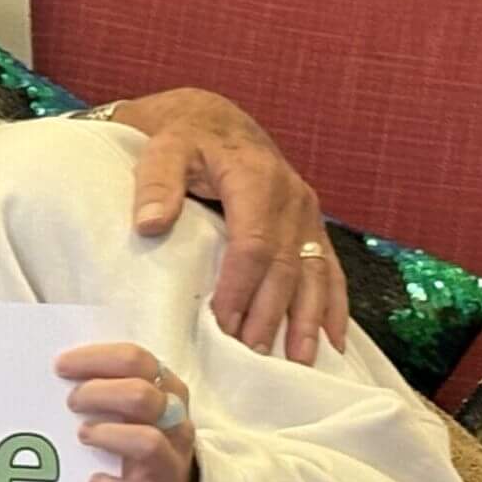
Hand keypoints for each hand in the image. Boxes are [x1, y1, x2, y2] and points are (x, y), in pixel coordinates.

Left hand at [56, 344, 197, 481]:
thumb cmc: (133, 441)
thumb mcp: (130, 408)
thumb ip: (105, 384)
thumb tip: (56, 368)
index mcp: (166, 390)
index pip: (136, 360)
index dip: (95, 359)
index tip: (60, 366)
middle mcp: (174, 424)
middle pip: (141, 396)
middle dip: (98, 393)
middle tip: (71, 402)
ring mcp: (168, 464)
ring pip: (147, 441)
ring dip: (107, 434)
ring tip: (83, 435)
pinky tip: (93, 481)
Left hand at [107, 87, 349, 363]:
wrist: (211, 120)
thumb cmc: (182, 139)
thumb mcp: (161, 149)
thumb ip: (156, 183)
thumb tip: (149, 223)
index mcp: (256, 178)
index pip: (252, 244)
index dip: (239, 288)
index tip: (220, 325)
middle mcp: (291, 197)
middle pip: (285, 266)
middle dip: (269, 314)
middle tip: (251, 356)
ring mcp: (307, 213)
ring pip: (314, 273)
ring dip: (307, 319)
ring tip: (298, 362)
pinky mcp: (311, 226)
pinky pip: (329, 269)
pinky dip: (332, 306)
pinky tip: (332, 340)